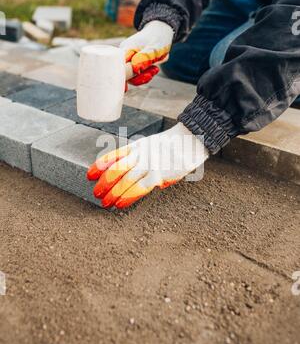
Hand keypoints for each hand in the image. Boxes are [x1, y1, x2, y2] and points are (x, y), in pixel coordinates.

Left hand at [87, 123, 208, 208]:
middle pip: (115, 169)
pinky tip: (120, 204)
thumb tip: (128, 172)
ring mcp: (149, 164)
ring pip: (124, 179)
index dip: (99, 166)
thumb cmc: (172, 146)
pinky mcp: (159, 174)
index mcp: (136, 147)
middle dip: (103, 183)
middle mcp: (140, 154)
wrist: (191, 139)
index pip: (113, 156)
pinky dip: (127, 196)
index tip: (89, 176)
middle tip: (96, 193)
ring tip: (104, 202)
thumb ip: (139, 157)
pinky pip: (139, 187)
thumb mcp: (150, 145)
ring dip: (112, 192)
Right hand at [120, 20, 173, 85]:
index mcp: (125, 50)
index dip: (125, 77)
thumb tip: (135, 70)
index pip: (119, 67)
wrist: (160, 32)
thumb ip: (144, 58)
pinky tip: (154, 69)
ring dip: (144, 76)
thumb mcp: (154, 48)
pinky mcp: (133, 64)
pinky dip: (145, 75)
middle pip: (125, 75)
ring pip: (131, 77)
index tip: (137, 81)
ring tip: (155, 69)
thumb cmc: (157, 37)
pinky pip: (136, 75)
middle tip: (153, 72)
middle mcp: (123, 56)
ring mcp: (128, 60)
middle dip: (139, 77)